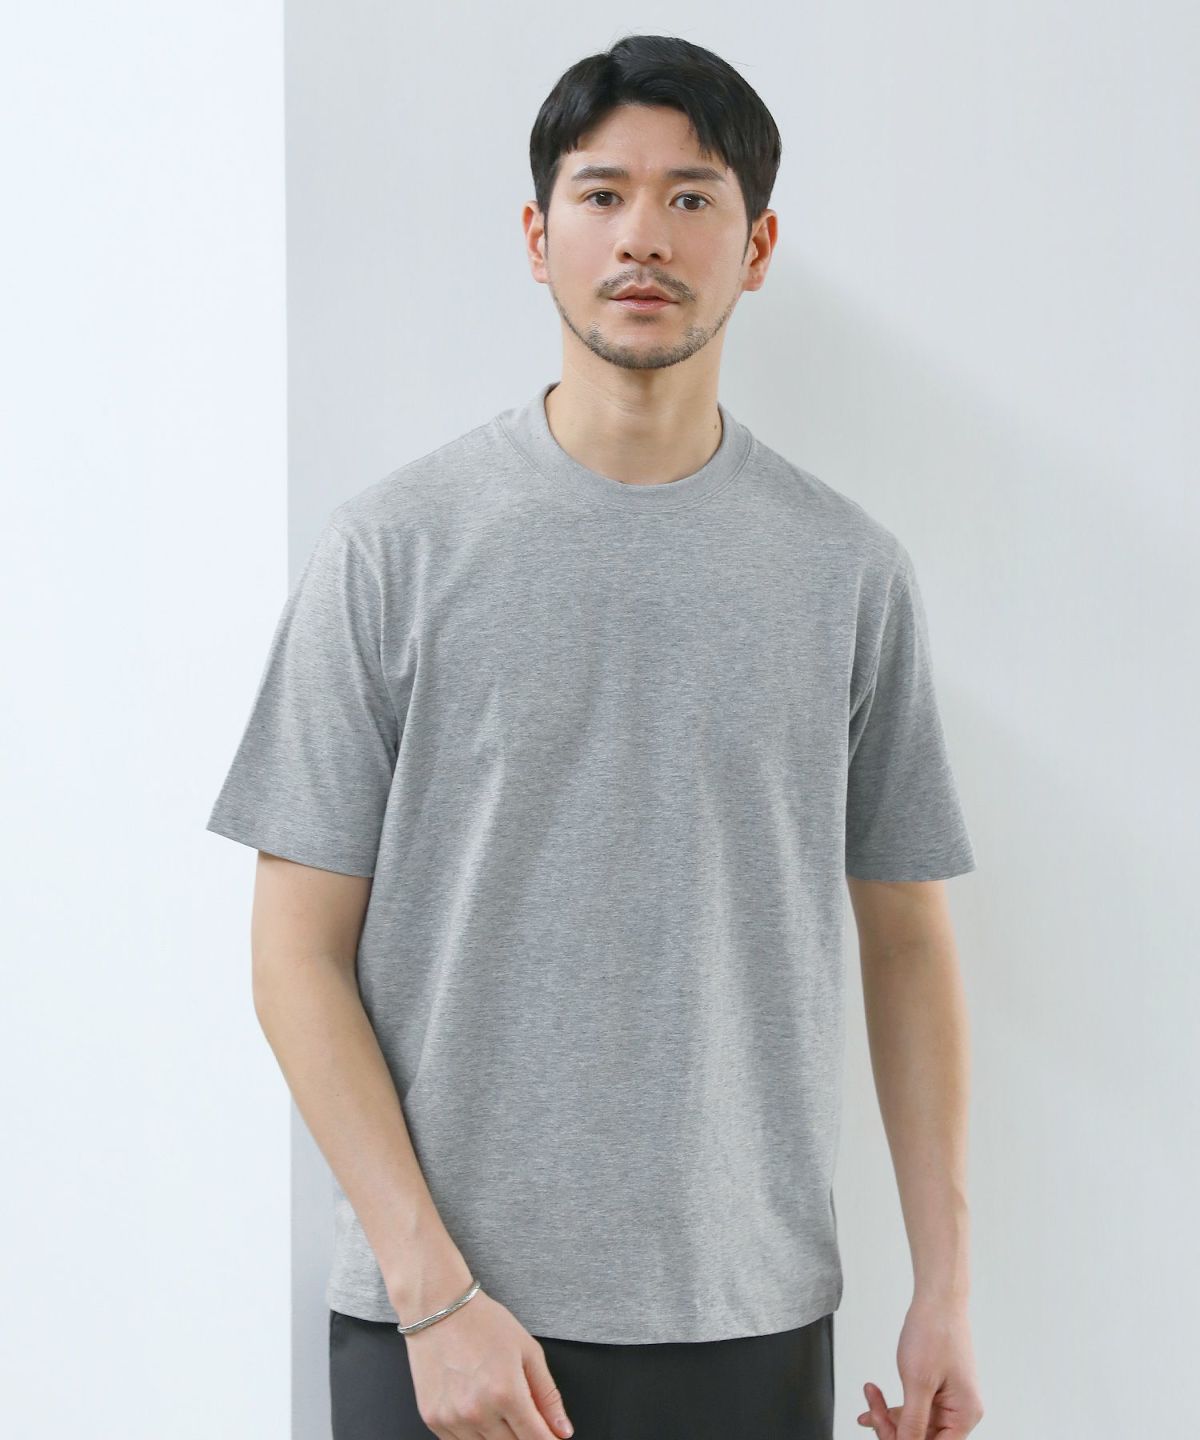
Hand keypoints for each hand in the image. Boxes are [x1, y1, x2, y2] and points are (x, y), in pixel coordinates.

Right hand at [402, 1287, 574, 1438]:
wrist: (437, 1309)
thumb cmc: (482, 1323)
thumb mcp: (527, 1350)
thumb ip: (548, 1394)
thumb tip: (562, 1429)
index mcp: (506, 1393)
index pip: (536, 1439)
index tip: (552, 1436)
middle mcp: (478, 1412)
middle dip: (525, 1435)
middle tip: (521, 1410)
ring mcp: (453, 1419)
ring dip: (499, 1435)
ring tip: (495, 1402)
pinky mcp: (434, 1420)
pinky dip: (474, 1434)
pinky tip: (476, 1408)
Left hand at [857, 1295, 984, 1437]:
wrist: (937, 1298)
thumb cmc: (934, 1331)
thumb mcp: (918, 1382)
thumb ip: (912, 1421)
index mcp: (964, 1415)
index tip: (882, 1430)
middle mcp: (960, 1412)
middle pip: (923, 1438)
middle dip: (893, 1428)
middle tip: (871, 1412)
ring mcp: (949, 1401)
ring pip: (915, 1425)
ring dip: (889, 1416)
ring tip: (871, 1398)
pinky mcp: (937, 1391)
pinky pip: (915, 1409)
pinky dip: (894, 1407)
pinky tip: (875, 1401)